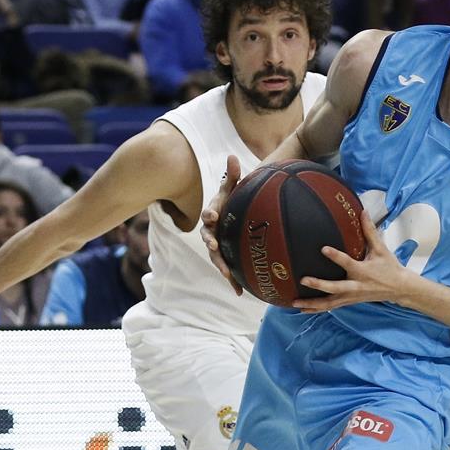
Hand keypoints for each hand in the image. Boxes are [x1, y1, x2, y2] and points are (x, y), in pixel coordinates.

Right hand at [201, 155, 243, 292]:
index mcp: (212, 216)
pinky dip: (233, 282)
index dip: (209, 215)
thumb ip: (232, 176)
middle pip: (209, 240)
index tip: (212, 216)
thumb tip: (232, 156)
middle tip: (214, 246)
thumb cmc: (230, 202)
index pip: (208, 215)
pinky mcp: (225, 259)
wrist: (229, 218)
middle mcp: (211, 233)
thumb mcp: (231, 189)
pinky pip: (228, 271)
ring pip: (217, 258)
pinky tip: (241, 293)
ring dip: (221, 265)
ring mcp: (217, 248)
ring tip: (227, 273)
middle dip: (211, 243)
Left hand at [295, 211, 399, 311]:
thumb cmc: (389, 267)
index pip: (347, 263)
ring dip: (313, 303)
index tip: (323, 248)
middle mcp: (356, 286)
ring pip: (330, 303)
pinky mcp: (349, 301)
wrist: (399, 289)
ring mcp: (352, 296)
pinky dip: (317, 309)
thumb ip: (370, 231)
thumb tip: (364, 211)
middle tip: (303, 280)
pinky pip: (331, 307)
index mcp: (363, 271)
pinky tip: (303, 310)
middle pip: (335, 288)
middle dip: (319, 285)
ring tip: (295, 302)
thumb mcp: (381, 249)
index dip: (335, 256)